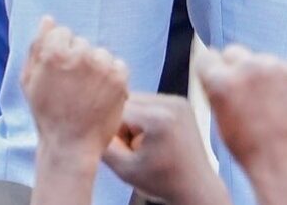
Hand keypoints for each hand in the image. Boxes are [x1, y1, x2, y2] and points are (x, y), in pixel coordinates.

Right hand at [22, 17, 128, 176]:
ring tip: (87, 93)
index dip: (60, 53)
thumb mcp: (29, 81)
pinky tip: (101, 94)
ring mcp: (102, 65)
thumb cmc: (46, 113)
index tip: (59, 74)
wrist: (70, 146)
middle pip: (82, 43)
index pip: (63, 33)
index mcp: (55, 52)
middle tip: (72, 87)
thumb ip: (36, 46)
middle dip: (78, 60)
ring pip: (100, 54)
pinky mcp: (119, 77)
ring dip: (96, 68)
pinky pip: (117, 64)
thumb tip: (48, 19)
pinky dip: (112, 76)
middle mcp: (80, 55)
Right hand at [102, 92, 226, 204]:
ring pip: (139, 100)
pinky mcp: (181, 102)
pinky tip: (151, 137)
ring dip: (133, 118)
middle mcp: (170, 102)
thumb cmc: (163, 182)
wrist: (195, 186)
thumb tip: (90, 127)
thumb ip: (105, 147)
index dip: (111, 129)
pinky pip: (152, 102)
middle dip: (122, 122)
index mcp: (157, 117)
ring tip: (141, 143)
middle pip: (128, 101)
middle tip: (129, 147)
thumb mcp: (126, 170)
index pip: (118, 111)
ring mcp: (178, 100)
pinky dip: (145, 117)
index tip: (115, 146)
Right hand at [197, 45, 286, 203]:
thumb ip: (218, 91)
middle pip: (235, 52)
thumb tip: (220, 71)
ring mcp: (277, 68)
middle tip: (247, 91)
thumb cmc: (250, 150)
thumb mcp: (220, 121)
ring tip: (272, 107)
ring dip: (265, 76)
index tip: (218, 75)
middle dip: (237, 68)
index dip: (213, 68)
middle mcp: (248, 68)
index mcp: (222, 83)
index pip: (209, 57)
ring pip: (264, 61)